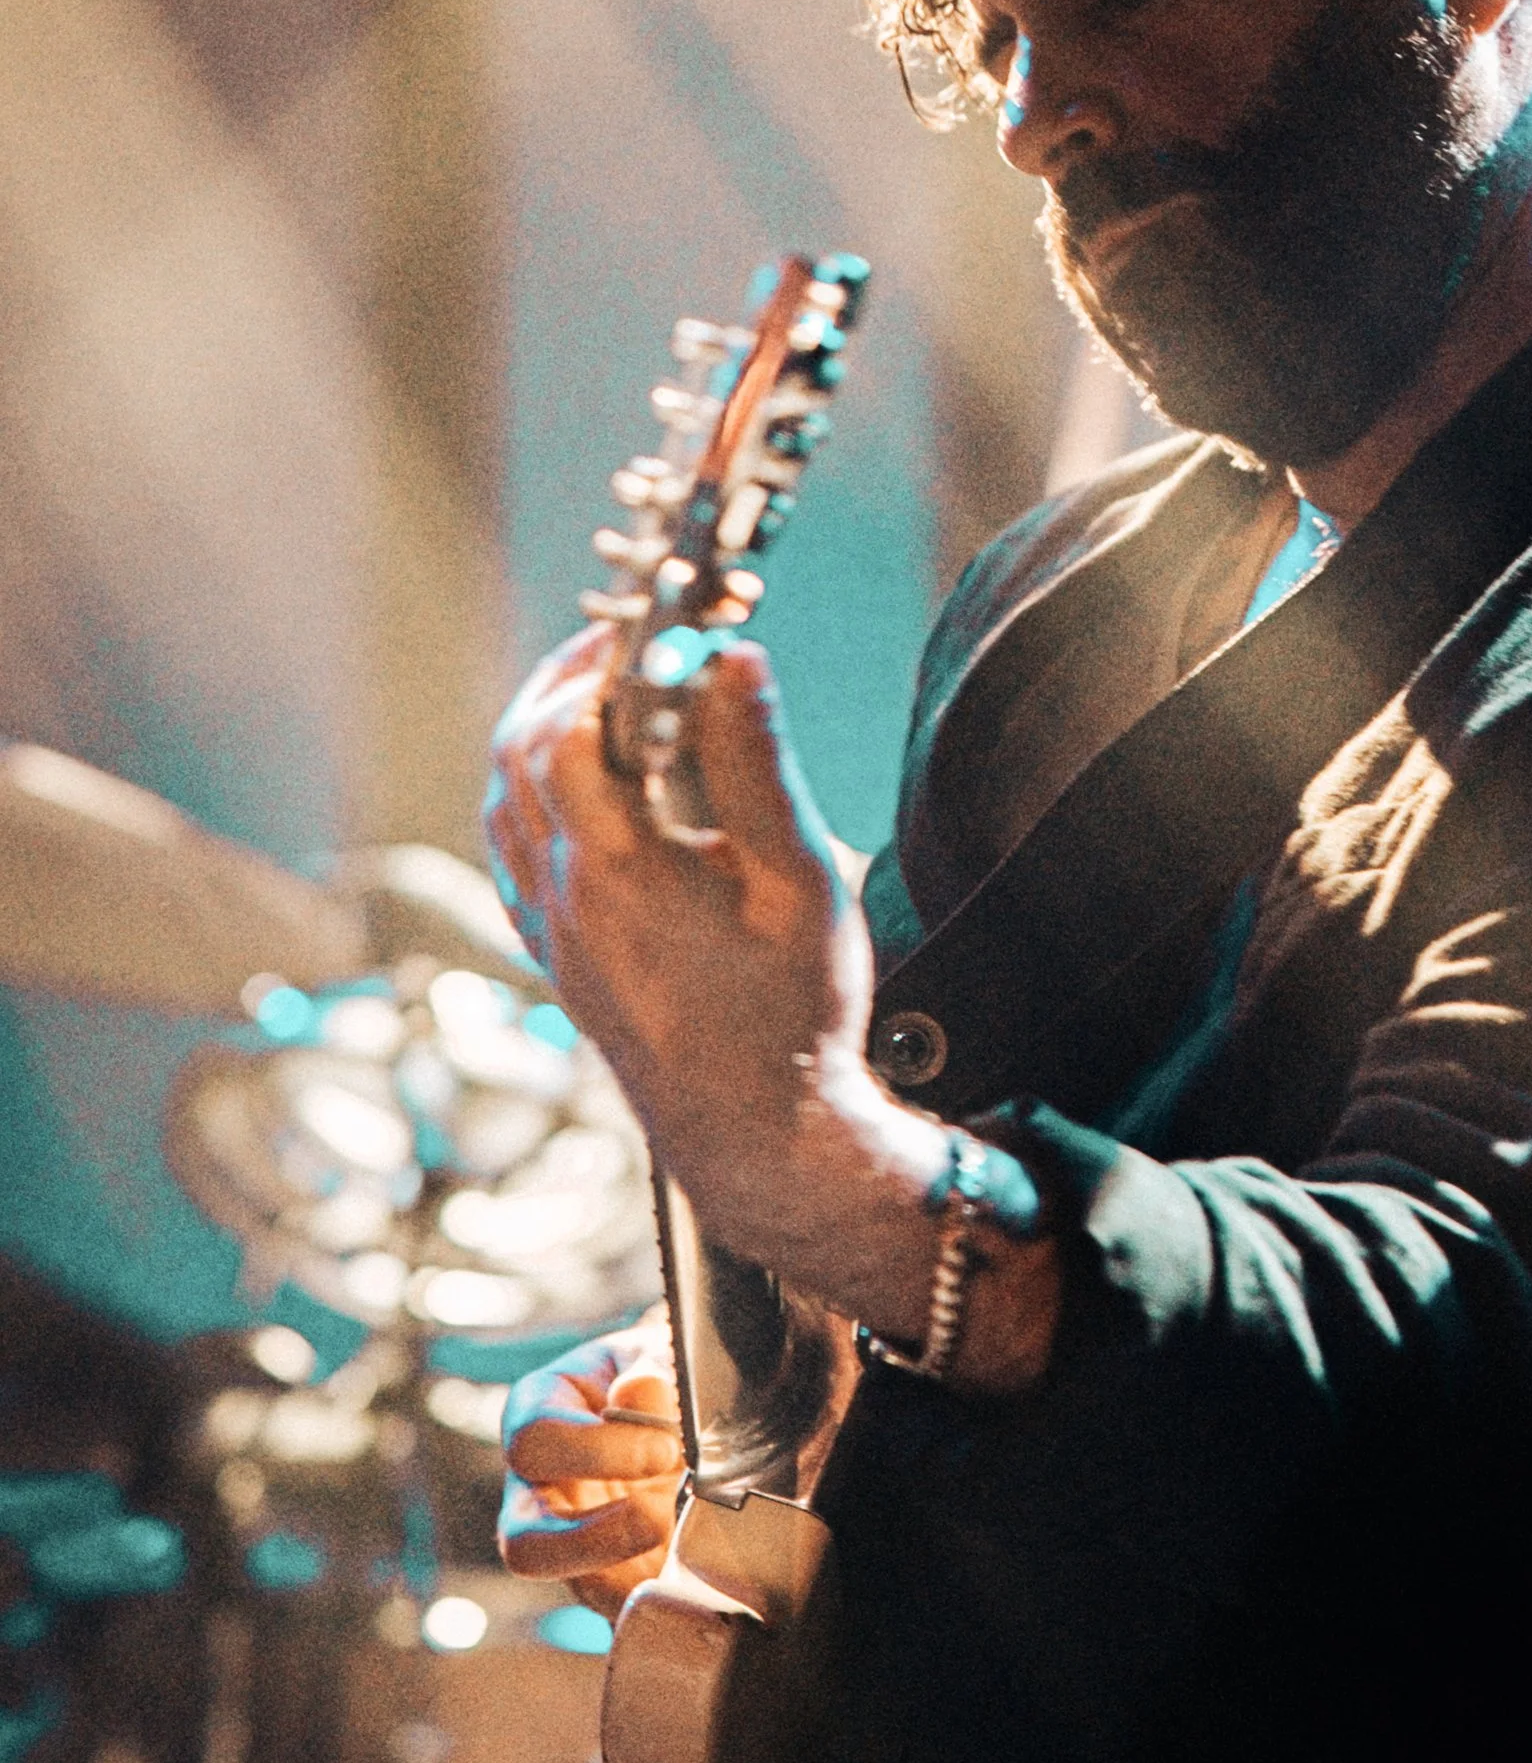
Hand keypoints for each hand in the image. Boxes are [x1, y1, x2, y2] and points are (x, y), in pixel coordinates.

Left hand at [484, 628, 1060, 1380]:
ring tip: (599, 694)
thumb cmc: (791, 1011)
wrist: (756, 1135)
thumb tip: (732, 660)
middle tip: (627, 644)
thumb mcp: (797, 882)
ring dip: (538, 732)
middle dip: (565, 682)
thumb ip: (755, 764)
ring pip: (504, 801)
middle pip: (520, 754)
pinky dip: (529, 792)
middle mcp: (566, 896)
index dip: (602, 663)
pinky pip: (511, 851)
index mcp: (620, 869)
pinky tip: (579, 783)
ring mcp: (552, 930)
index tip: (656, 628)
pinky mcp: (558, 956)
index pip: (569, 729)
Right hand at [499, 1316, 684, 1618]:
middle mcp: (540, 1488)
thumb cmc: (662, 1368)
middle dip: (592, 1541)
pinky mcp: (619, 1574)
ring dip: (637, 1577)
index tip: (663, 1448)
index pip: (534, 1442)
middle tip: (655, 1517)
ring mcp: (575, 1541)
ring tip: (686, 1545)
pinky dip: (666, 1598)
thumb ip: (649, 1365)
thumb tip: (640, 1391)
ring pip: (577, 1587)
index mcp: (539, 1414)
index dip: (595, 1450)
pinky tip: (701, 1574)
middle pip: (523, 1544)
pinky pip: (629, 1606)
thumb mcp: (654, 1348)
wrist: (695, 1398)